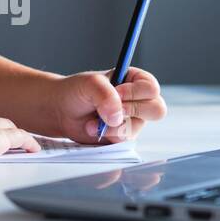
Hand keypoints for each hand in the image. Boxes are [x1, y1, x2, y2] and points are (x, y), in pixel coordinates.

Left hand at [50, 66, 166, 143]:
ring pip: (137, 127)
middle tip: (112, 109)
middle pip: (157, 110)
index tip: (117, 92)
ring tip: (93, 120)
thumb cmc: (77, 91)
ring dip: (112, 125)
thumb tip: (117, 116)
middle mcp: (138, 101)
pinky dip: (106, 135)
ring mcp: (132, 120)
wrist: (62, 111)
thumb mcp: (89, 84)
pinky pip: (124, 140)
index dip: (136, 92)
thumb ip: (105, 94)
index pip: (151, 88)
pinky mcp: (122, 136)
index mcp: (135, 80)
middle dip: (132, 110)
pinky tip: (93, 129)